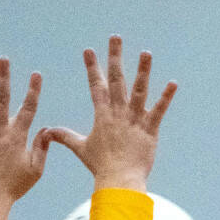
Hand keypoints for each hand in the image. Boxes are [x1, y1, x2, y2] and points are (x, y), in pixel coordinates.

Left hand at [0, 59, 47, 203]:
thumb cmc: (13, 187)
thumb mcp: (35, 171)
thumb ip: (41, 148)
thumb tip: (47, 130)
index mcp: (16, 136)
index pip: (28, 109)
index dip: (33, 91)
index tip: (36, 74)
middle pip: (1, 99)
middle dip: (3, 77)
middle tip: (3, 58)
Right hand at [42, 36, 176, 192]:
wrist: (119, 182)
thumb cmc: (100, 167)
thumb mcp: (81, 149)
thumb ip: (65, 137)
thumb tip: (46, 132)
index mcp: (102, 115)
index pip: (96, 86)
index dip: (92, 68)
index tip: (89, 50)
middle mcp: (118, 113)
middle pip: (117, 80)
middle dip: (115, 57)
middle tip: (115, 37)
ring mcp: (134, 120)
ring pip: (139, 91)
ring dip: (143, 70)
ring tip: (146, 52)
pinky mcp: (150, 130)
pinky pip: (158, 111)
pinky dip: (166, 97)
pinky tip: (173, 83)